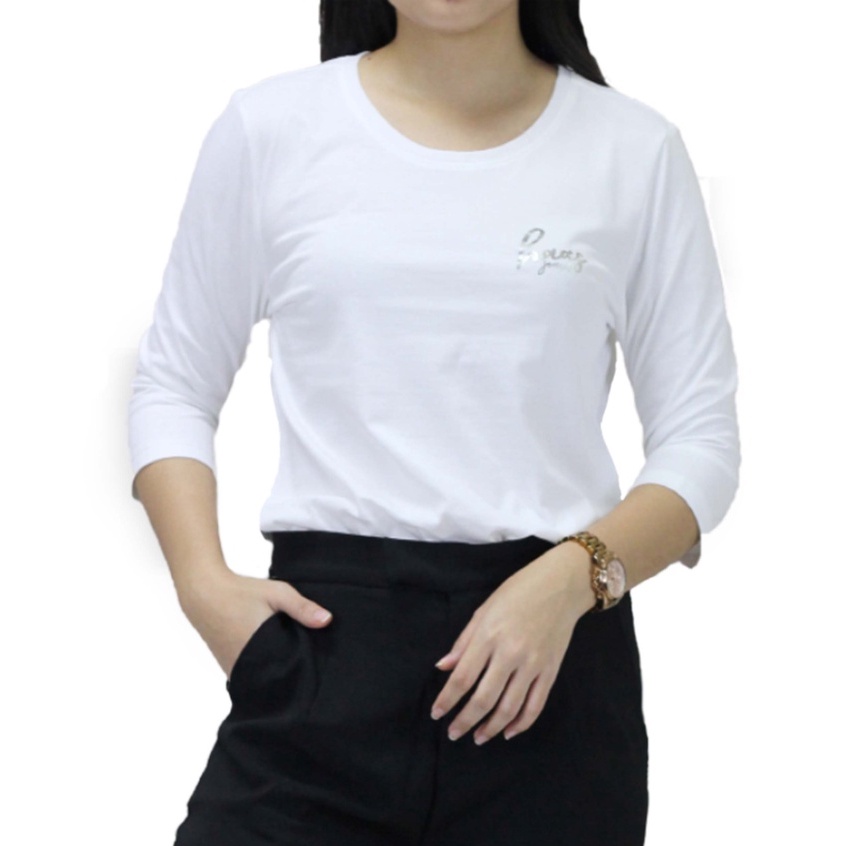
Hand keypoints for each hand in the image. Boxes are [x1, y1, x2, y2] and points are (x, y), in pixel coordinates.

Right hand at [175, 568, 333, 678]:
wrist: (204, 593)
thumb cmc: (241, 592)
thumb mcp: (277, 593)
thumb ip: (302, 607)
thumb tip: (328, 620)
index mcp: (261, 650)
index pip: (289, 671)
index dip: (304, 670)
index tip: (317, 667)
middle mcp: (246, 665)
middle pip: (277, 678)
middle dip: (292, 672)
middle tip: (309, 665)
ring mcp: (234, 669)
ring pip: (263, 678)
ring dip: (276, 672)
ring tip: (292, 660)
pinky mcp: (228, 667)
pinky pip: (250, 675)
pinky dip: (262, 669)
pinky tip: (272, 658)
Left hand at [429, 543, 594, 743]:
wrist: (562, 585)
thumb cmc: (519, 591)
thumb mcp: (484, 609)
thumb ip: (464, 641)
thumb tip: (443, 667)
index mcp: (489, 636)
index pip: (463, 678)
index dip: (447, 700)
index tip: (436, 713)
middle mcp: (510, 653)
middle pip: (483, 699)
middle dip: (465, 720)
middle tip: (453, 733)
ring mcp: (533, 665)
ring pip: (509, 708)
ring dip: (490, 728)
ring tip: (478, 737)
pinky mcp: (550, 671)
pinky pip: (535, 705)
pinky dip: (521, 723)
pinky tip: (508, 732)